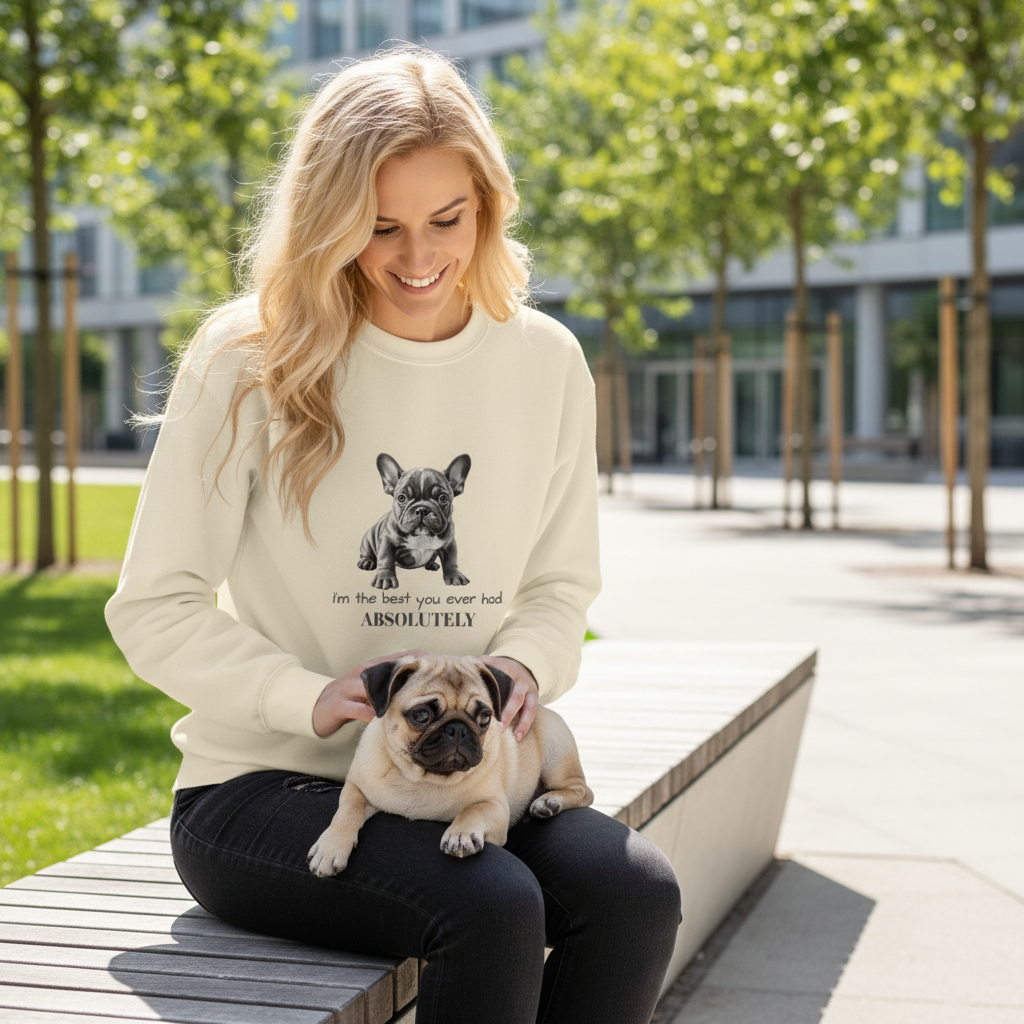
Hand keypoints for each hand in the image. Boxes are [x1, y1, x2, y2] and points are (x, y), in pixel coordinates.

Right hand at [313, 649, 429, 736]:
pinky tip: (380, 720)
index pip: (404, 657)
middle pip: (392, 668)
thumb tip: (427, 687)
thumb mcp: (376, 690)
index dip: (425, 661)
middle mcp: (364, 673)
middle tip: (436, 684)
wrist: (317, 707)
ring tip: (412, 701)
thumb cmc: (352, 699)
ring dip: (392, 694)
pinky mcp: (339, 704)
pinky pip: (355, 708)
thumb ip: (397, 686)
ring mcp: (350, 687)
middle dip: (414, 674)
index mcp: (376, 668)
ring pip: (373, 686)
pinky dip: (368, 714)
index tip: (446, 667)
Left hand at [480, 656, 538, 741]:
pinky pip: (532, 713)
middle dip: (508, 713)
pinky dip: (525, 725)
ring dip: (522, 722)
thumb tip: (464, 669)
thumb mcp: (492, 663)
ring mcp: (530, 689)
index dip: (494, 695)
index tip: (486, 708)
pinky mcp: (535, 698)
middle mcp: (521, 680)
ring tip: (513, 735)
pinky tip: (518, 737)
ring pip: (529, 706)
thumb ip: (480, 666)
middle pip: (516, 697)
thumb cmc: (500, 669)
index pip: (500, 682)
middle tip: (498, 726)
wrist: (521, 665)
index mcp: (508, 669)